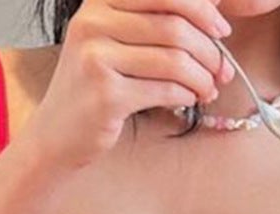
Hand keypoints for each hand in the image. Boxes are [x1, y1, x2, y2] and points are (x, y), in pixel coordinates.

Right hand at [22, 0, 235, 171]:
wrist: (56, 133)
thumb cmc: (95, 86)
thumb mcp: (117, 40)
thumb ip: (155, 19)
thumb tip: (215, 6)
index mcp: (99, 0)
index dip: (203, 10)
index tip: (222, 30)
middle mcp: (93, 22)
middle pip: (174, 27)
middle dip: (209, 50)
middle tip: (223, 69)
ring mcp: (96, 58)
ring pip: (173, 61)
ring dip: (202, 77)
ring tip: (209, 89)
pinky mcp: (105, 95)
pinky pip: (164, 90)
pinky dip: (186, 95)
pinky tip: (190, 99)